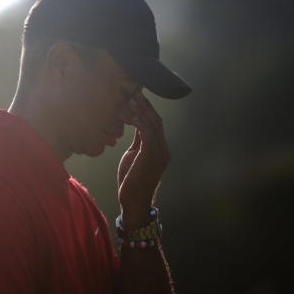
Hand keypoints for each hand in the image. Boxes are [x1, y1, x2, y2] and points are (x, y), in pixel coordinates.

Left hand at [118, 91, 169, 228]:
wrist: (133, 201)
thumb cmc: (131, 179)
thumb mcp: (134, 155)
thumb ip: (138, 140)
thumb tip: (136, 123)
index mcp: (160, 148)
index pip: (155, 123)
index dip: (145, 109)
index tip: (134, 96)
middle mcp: (163, 149)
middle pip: (156, 121)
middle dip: (144, 106)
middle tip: (133, 92)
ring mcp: (160, 154)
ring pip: (154, 126)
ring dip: (141, 112)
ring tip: (130, 100)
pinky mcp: (152, 158)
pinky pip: (149, 136)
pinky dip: (141, 124)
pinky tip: (133, 116)